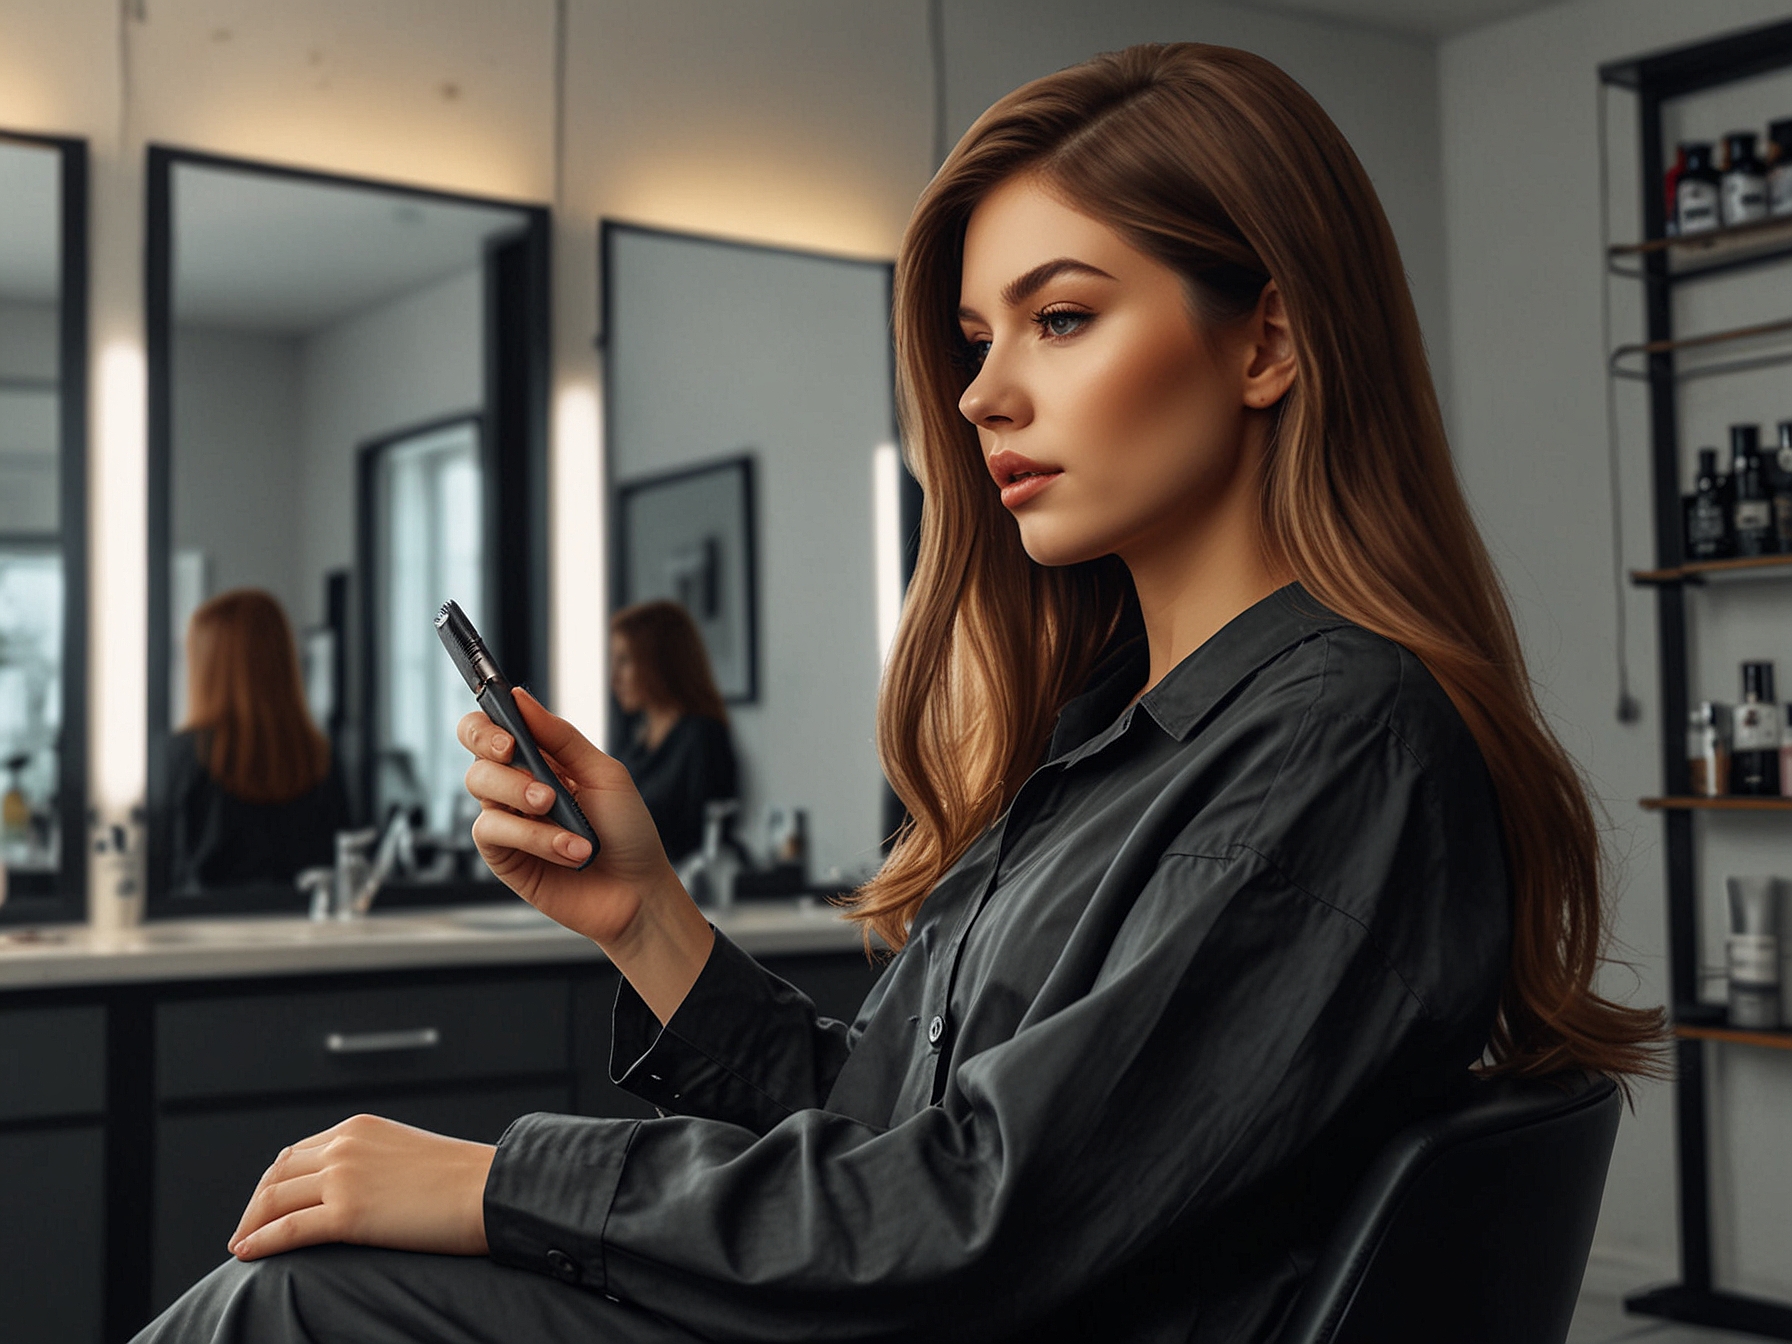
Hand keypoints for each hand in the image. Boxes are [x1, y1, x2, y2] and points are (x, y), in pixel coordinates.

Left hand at [228, 1114, 492, 1260]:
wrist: (490, 1191)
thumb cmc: (464, 1180)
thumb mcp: (409, 1154)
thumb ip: (377, 1162)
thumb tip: (362, 1190)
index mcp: (359, 1128)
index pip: (297, 1152)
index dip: (276, 1181)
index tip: (268, 1203)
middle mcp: (344, 1146)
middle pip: (277, 1174)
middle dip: (256, 1203)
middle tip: (247, 1227)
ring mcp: (343, 1178)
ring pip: (274, 1200)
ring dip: (251, 1223)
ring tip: (243, 1244)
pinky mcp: (347, 1214)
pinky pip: (287, 1229)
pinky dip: (260, 1242)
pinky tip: (246, 1253)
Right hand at [459, 690, 712, 1021]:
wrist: (637, 891)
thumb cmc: (627, 832)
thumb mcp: (604, 775)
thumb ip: (561, 738)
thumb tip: (520, 697)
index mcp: (540, 760)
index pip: (492, 728)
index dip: (487, 722)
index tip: (506, 726)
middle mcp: (516, 786)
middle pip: (476, 752)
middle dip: (492, 746)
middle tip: (516, 753)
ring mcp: (507, 820)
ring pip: (480, 785)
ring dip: (523, 795)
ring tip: (565, 816)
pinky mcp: (502, 855)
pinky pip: (492, 831)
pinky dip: (534, 837)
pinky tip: (570, 851)